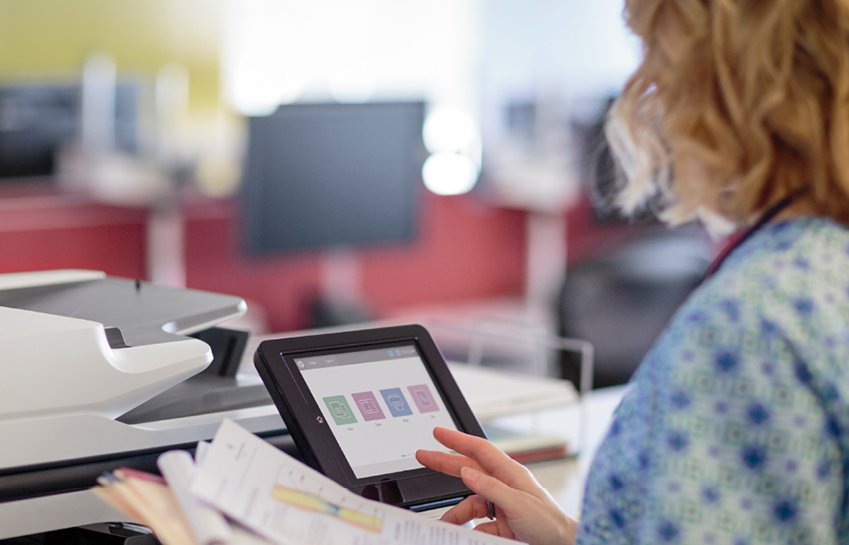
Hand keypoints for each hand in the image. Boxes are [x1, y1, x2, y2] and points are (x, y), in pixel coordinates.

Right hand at [416, 427, 576, 544]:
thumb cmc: (550, 524)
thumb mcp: (518, 504)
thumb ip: (491, 487)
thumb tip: (466, 472)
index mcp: (511, 473)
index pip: (479, 450)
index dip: (458, 439)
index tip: (438, 433)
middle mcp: (504, 486)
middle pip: (469, 470)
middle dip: (445, 463)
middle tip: (423, 456)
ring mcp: (502, 505)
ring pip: (470, 503)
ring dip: (456, 513)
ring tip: (445, 523)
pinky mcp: (501, 525)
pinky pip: (477, 524)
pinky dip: (467, 529)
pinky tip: (461, 534)